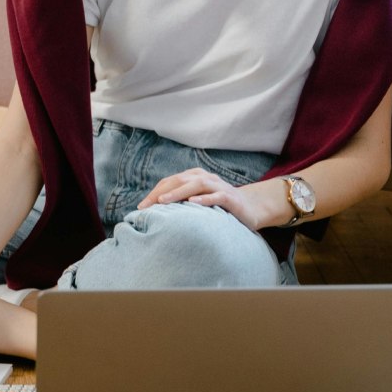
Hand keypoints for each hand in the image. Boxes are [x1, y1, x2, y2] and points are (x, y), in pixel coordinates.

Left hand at [135, 167, 266, 230]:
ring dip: (178, 192)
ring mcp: (218, 186)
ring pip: (195, 185)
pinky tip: (193, 203)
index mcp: (194, 177)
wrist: (251, 208)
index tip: (140, 207)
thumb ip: (182, 203)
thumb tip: (155, 213)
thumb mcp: (198, 202)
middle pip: (179, 180)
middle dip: (160, 193)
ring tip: (163, 201)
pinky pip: (216, 196)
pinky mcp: (230, 197)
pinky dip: (204, 199)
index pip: (170, 181)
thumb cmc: (219, 206)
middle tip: (145, 206)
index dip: (154, 192)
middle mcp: (205, 178)